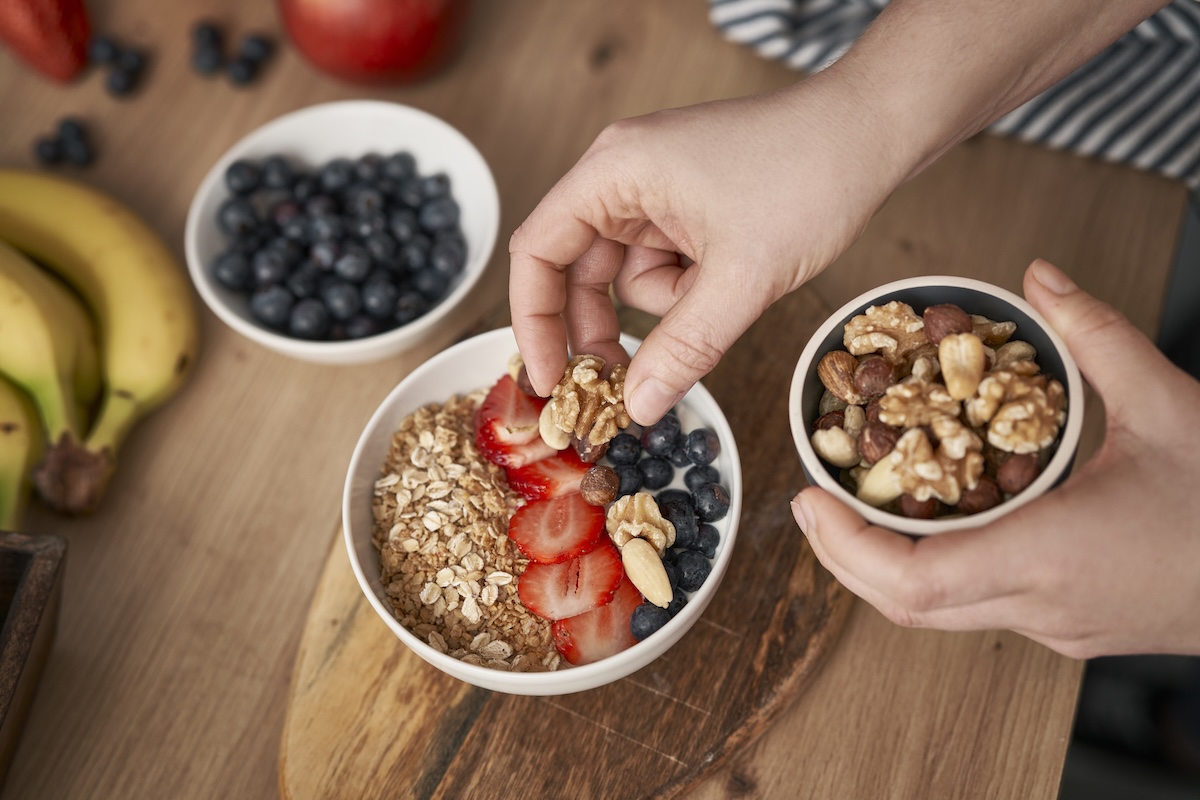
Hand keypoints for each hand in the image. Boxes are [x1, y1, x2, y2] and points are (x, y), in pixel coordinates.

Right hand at [508, 73, 908, 423]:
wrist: (876, 133)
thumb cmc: (810, 174)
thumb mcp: (742, 278)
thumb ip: (683, 348)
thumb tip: (638, 407)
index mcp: (613, 171)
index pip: (538, 252)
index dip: (535, 322)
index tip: (549, 381)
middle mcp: (623, 176)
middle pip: (579, 271)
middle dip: (602, 329)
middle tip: (621, 389)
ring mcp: (657, 191)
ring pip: (629, 278)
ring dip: (667, 308)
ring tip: (721, 296)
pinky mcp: (688, 207)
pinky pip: (667, 269)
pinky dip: (694, 291)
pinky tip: (737, 278)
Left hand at [794, 259, 1199, 658]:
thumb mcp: (1172, 405)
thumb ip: (1097, 336)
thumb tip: (1042, 279)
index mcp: (1053, 557)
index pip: (913, 582)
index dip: (845, 546)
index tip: (810, 498)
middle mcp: (1043, 606)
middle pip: (906, 606)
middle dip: (844, 555)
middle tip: (815, 499)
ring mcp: (1057, 628)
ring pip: (936, 615)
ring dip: (883, 564)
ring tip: (857, 505)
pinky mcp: (1071, 628)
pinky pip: (976, 607)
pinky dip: (934, 568)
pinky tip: (932, 522)